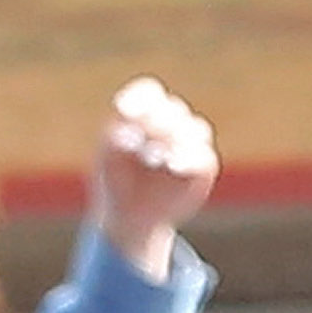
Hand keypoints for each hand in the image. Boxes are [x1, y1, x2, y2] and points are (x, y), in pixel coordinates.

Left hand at [93, 76, 217, 280]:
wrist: (130, 218)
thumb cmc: (116, 180)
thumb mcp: (107, 159)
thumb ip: (113, 141)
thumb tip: (129, 134)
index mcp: (147, 112)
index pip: (147, 95)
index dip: (139, 101)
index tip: (124, 111)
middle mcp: (173, 122)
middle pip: (171, 112)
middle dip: (156, 124)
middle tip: (140, 140)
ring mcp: (191, 143)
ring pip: (194, 130)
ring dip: (176, 139)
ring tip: (155, 156)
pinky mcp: (204, 166)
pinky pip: (202, 158)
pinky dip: (188, 160)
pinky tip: (173, 165)